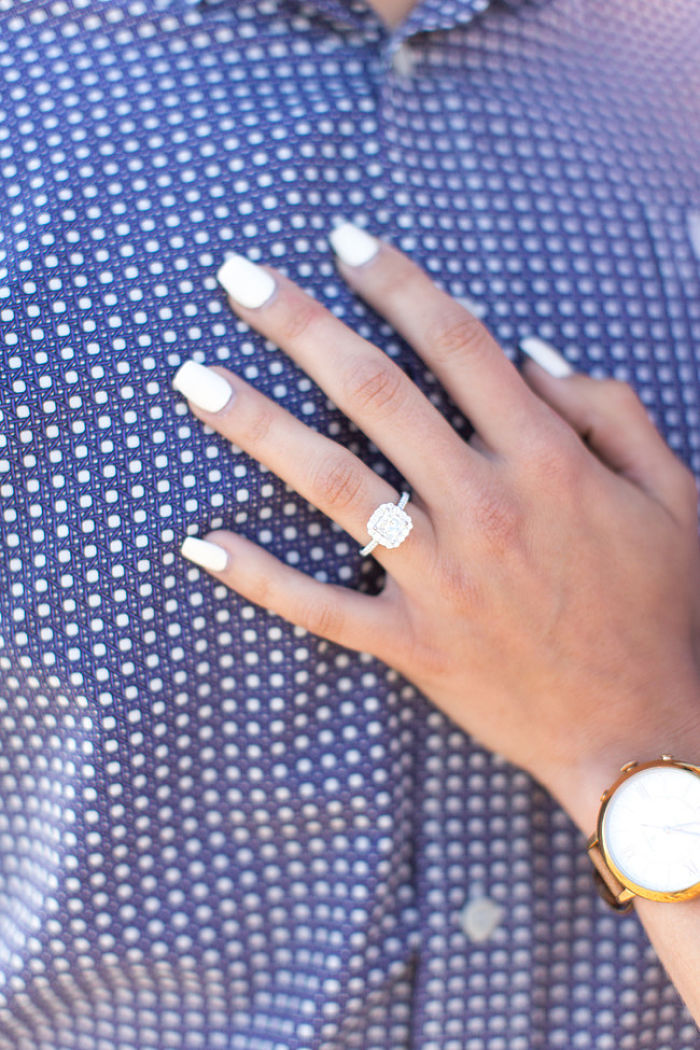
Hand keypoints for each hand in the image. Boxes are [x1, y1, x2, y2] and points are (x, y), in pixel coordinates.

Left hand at [174, 225, 699, 832]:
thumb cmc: (663, 608)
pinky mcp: (412, 643)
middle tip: (237, 277)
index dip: (397, 281)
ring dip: (254, 426)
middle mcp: (481, 505)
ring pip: (329, 484)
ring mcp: (438, 578)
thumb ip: (611, 412)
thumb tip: (533, 353)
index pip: (456, 343)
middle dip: (299, 325)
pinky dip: (258, 577)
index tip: (345, 240)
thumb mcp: (673, 494)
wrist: (645, 731)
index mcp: (545, 459)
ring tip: (192, 379)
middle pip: (373, 392)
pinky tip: (199, 542)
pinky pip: (319, 607)